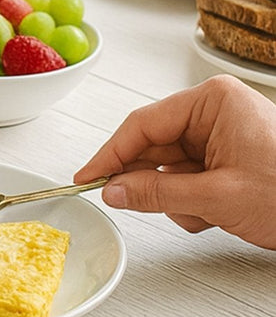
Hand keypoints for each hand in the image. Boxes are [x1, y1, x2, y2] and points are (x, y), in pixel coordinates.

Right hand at [73, 75, 275, 248]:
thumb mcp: (219, 197)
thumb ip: (157, 192)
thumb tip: (113, 190)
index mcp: (212, 101)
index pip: (142, 125)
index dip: (109, 154)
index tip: (86, 177)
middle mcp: (215, 112)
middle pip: (154, 147)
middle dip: (152, 182)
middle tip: (128, 204)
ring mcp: (223, 136)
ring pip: (170, 168)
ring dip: (179, 199)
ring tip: (208, 214)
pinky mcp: (230, 160)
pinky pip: (190, 179)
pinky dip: (195, 203)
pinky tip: (217, 216)